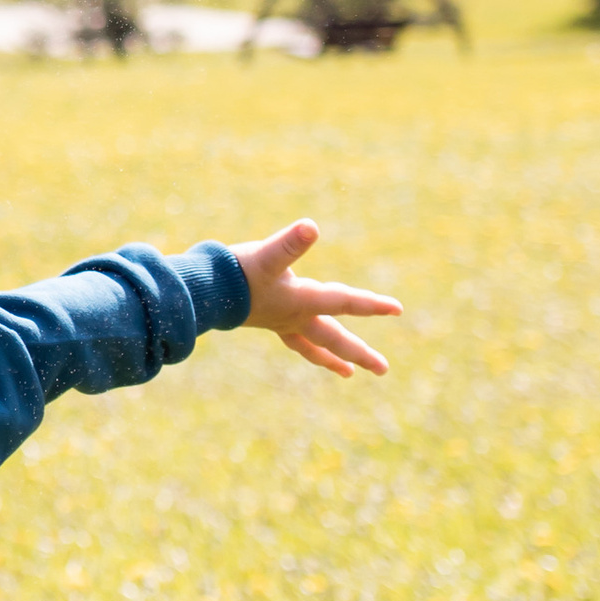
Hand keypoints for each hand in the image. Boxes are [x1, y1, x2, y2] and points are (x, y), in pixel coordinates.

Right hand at [230, 220, 401, 376]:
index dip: (372, 305)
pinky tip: (311, 347)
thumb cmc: (234, 273)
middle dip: (358, 353)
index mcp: (300, 301)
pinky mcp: (266, 319)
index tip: (397, 310)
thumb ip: (289, 244)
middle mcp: (294, 317)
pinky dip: (307, 348)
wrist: (202, 292)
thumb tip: (311, 227)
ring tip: (349, 373)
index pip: (344, 302)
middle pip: (333, 339)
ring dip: (333, 359)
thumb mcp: (265, 255)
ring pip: (313, 346)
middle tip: (383, 369)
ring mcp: (280, 322)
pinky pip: (294, 339)